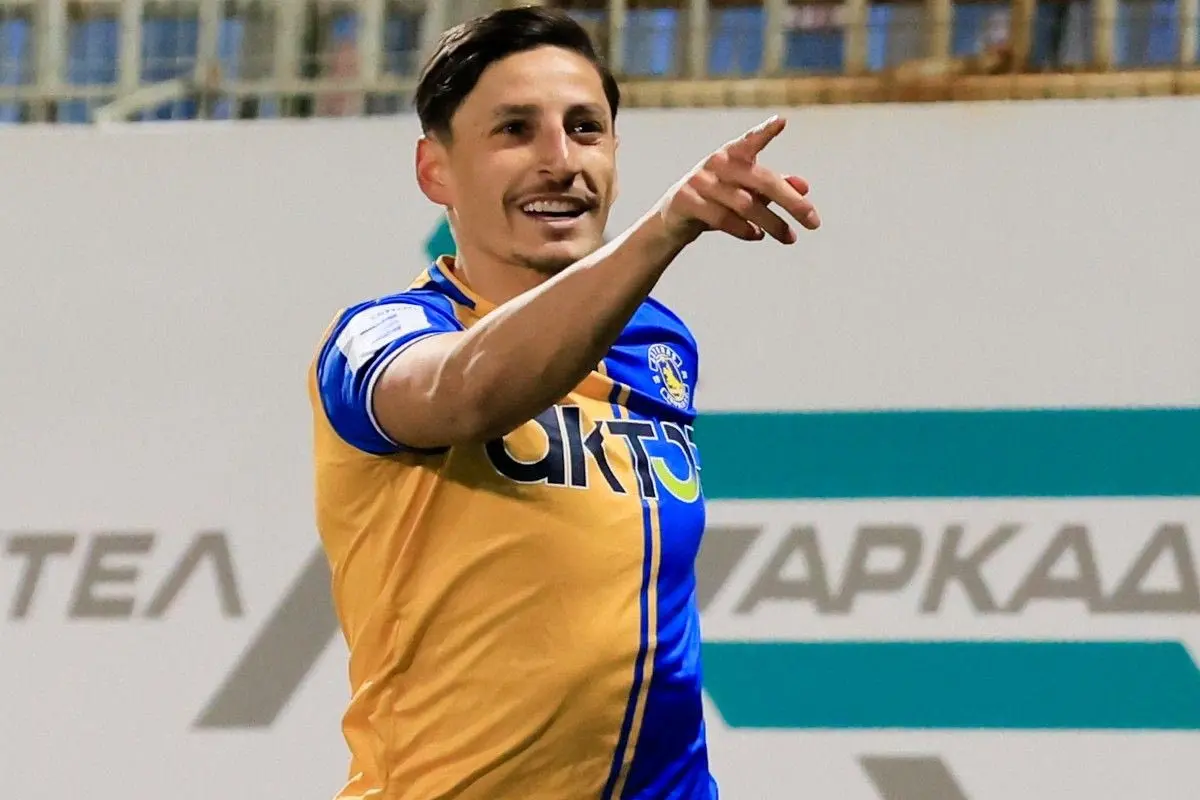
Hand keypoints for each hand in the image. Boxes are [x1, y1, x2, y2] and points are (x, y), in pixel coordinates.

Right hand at [657, 115, 820, 246]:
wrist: (673, 219)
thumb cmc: (717, 200)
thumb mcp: (746, 191)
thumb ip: (775, 187)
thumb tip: (804, 187)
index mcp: (732, 153)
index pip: (751, 141)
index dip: (764, 132)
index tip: (781, 122)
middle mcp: (716, 163)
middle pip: (762, 181)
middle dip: (791, 202)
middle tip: (814, 222)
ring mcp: (700, 181)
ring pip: (746, 205)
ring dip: (772, 224)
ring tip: (790, 238)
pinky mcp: (687, 202)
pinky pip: (723, 219)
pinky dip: (744, 230)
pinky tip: (757, 236)